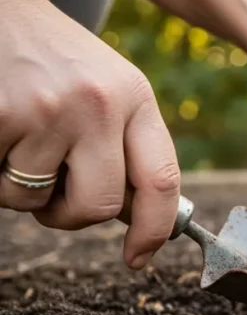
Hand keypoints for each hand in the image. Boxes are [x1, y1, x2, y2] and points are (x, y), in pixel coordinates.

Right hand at [0, 0, 179, 268]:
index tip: (140, 258)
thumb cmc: (46, 56)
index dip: (154, 229)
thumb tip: (133, 215)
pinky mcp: (1, 114)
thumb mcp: (102, 87)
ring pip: (34, 198)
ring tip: (14, 135)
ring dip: (17, 185)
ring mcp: (48, 108)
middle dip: (70, 215)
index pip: (162, 179)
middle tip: (50, 194)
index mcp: (135, 96)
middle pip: (100, 206)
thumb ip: (121, 143)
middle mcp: (99, 102)